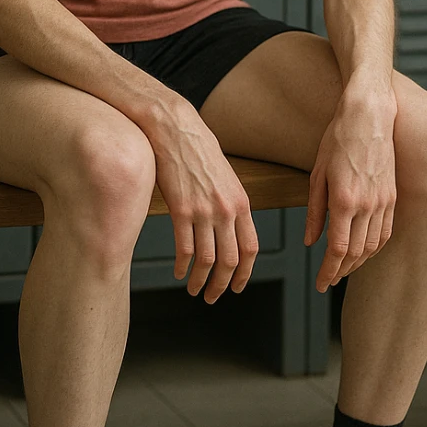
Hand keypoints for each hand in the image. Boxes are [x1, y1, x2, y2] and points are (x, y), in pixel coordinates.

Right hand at [147, 98, 259, 303]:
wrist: (176, 129)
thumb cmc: (198, 150)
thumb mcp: (226, 177)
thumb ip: (231, 204)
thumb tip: (230, 231)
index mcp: (241, 202)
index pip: (250, 248)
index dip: (244, 273)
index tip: (236, 286)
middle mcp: (226, 209)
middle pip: (230, 260)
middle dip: (222, 285)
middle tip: (213, 297)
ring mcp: (203, 210)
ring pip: (207, 260)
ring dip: (200, 281)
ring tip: (194, 290)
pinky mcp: (180, 209)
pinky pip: (184, 248)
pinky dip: (182, 266)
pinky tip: (179, 272)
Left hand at [304, 90, 396, 291]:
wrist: (369, 115)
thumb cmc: (338, 139)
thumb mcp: (317, 174)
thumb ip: (314, 212)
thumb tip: (310, 241)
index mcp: (344, 201)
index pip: (338, 250)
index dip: (328, 271)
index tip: (321, 284)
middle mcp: (367, 205)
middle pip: (356, 253)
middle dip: (341, 271)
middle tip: (329, 280)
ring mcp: (384, 201)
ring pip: (373, 246)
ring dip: (359, 263)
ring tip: (344, 269)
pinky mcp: (393, 196)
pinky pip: (386, 231)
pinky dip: (375, 247)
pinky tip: (365, 251)